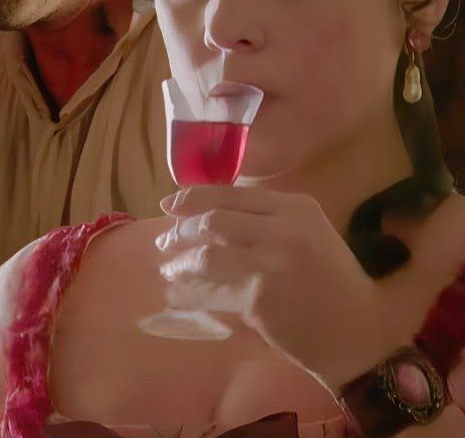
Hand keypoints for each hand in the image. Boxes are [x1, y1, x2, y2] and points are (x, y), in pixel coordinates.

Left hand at [157, 185, 390, 390]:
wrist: (361, 332)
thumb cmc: (332, 281)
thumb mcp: (309, 233)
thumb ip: (266, 219)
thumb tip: (204, 211)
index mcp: (297, 207)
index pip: (229, 193)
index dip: (191, 198)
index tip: (168, 205)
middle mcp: (285, 229)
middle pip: (212, 220)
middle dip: (179, 231)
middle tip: (164, 243)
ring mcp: (271, 264)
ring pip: (206, 254)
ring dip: (180, 263)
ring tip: (169, 270)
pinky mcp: (260, 299)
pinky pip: (212, 291)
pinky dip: (191, 293)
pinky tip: (179, 296)